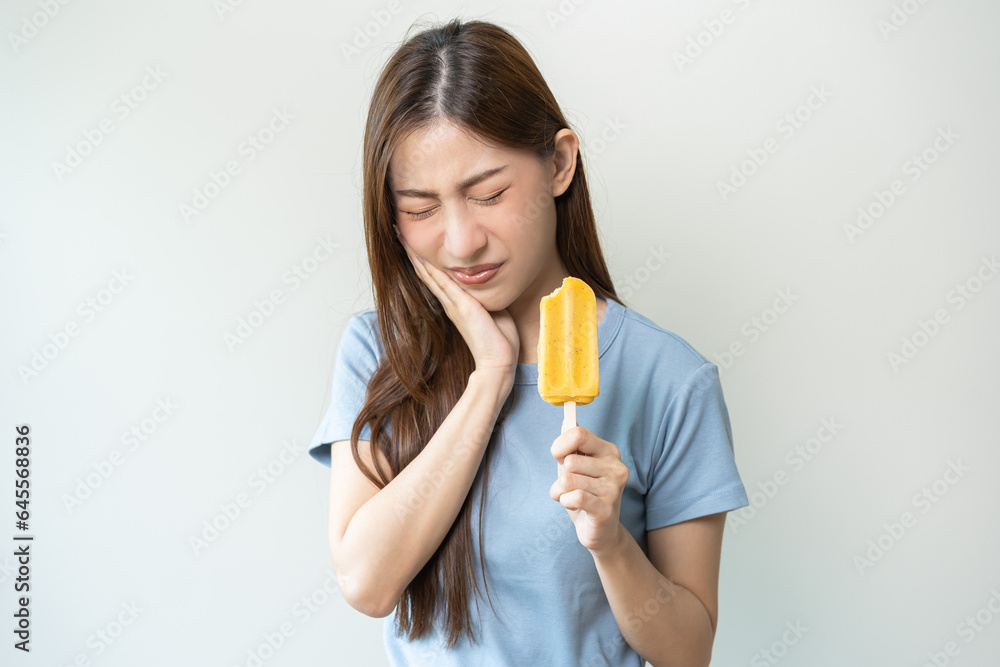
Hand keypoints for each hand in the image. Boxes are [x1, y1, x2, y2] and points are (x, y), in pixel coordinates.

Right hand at [395, 226, 519, 376]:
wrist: (498, 360)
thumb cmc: (499, 339)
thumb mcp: (493, 310)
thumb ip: (486, 298)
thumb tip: (491, 286)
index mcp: (456, 303)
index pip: (436, 277)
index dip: (424, 259)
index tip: (414, 243)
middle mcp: (450, 302)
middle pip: (426, 272)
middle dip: (413, 252)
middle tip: (399, 234)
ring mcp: (453, 303)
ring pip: (430, 274)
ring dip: (415, 255)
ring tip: (402, 238)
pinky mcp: (461, 305)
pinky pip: (441, 282)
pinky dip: (429, 268)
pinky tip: (419, 255)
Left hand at [549, 426, 629, 553]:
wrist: (599, 531)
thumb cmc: (585, 493)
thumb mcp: (575, 466)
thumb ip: (572, 444)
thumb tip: (567, 420)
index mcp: (609, 451)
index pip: (579, 434)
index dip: (560, 445)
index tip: (558, 456)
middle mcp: (616, 467)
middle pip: (570, 461)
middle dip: (561, 476)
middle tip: (572, 486)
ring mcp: (613, 488)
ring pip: (568, 480)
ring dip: (561, 491)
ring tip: (572, 497)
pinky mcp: (606, 508)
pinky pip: (573, 496)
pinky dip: (565, 502)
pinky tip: (574, 506)